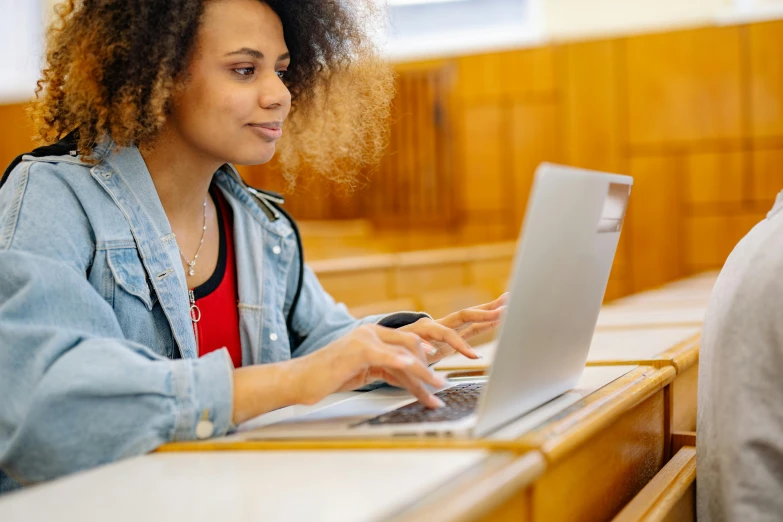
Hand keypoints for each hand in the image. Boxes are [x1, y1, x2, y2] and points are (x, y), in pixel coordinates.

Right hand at [290, 324, 447, 408]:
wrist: (299, 380)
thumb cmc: (325, 378)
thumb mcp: (362, 372)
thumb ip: (384, 369)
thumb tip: (408, 381)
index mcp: (372, 335)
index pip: (407, 345)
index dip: (425, 362)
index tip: (437, 378)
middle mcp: (371, 332)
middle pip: (412, 345)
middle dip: (430, 366)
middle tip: (443, 385)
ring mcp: (365, 339)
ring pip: (406, 354)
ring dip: (424, 374)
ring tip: (437, 389)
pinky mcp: (360, 350)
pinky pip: (390, 358)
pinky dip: (407, 366)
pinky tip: (420, 375)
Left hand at [400, 293, 507, 364]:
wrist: (392, 345)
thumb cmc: (395, 351)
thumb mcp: (401, 354)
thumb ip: (414, 353)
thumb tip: (427, 352)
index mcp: (425, 328)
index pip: (447, 334)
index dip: (460, 345)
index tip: (474, 358)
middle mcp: (439, 323)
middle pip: (464, 315)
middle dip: (483, 312)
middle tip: (503, 309)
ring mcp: (447, 327)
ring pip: (471, 316)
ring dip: (489, 310)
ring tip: (508, 302)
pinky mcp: (453, 333)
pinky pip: (472, 326)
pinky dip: (486, 321)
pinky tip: (500, 315)